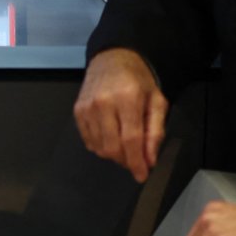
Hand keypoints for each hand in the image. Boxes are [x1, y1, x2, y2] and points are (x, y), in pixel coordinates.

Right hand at [73, 48, 167, 182]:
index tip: (141, 175)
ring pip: (99, 147)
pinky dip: (101, 147)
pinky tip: (111, 138)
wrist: (112, 59)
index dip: (136, 161)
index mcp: (127, 98)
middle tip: (136, 160)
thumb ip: (155, 131)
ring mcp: (87, 108)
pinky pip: (89, 141)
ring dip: (114, 155)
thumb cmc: (138, 80)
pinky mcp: (77, 111)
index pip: (131, 139)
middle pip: (112, 147)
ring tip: (124, 146)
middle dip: (125, 160)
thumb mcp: (157, 101)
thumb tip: (149, 159)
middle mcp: (103, 103)